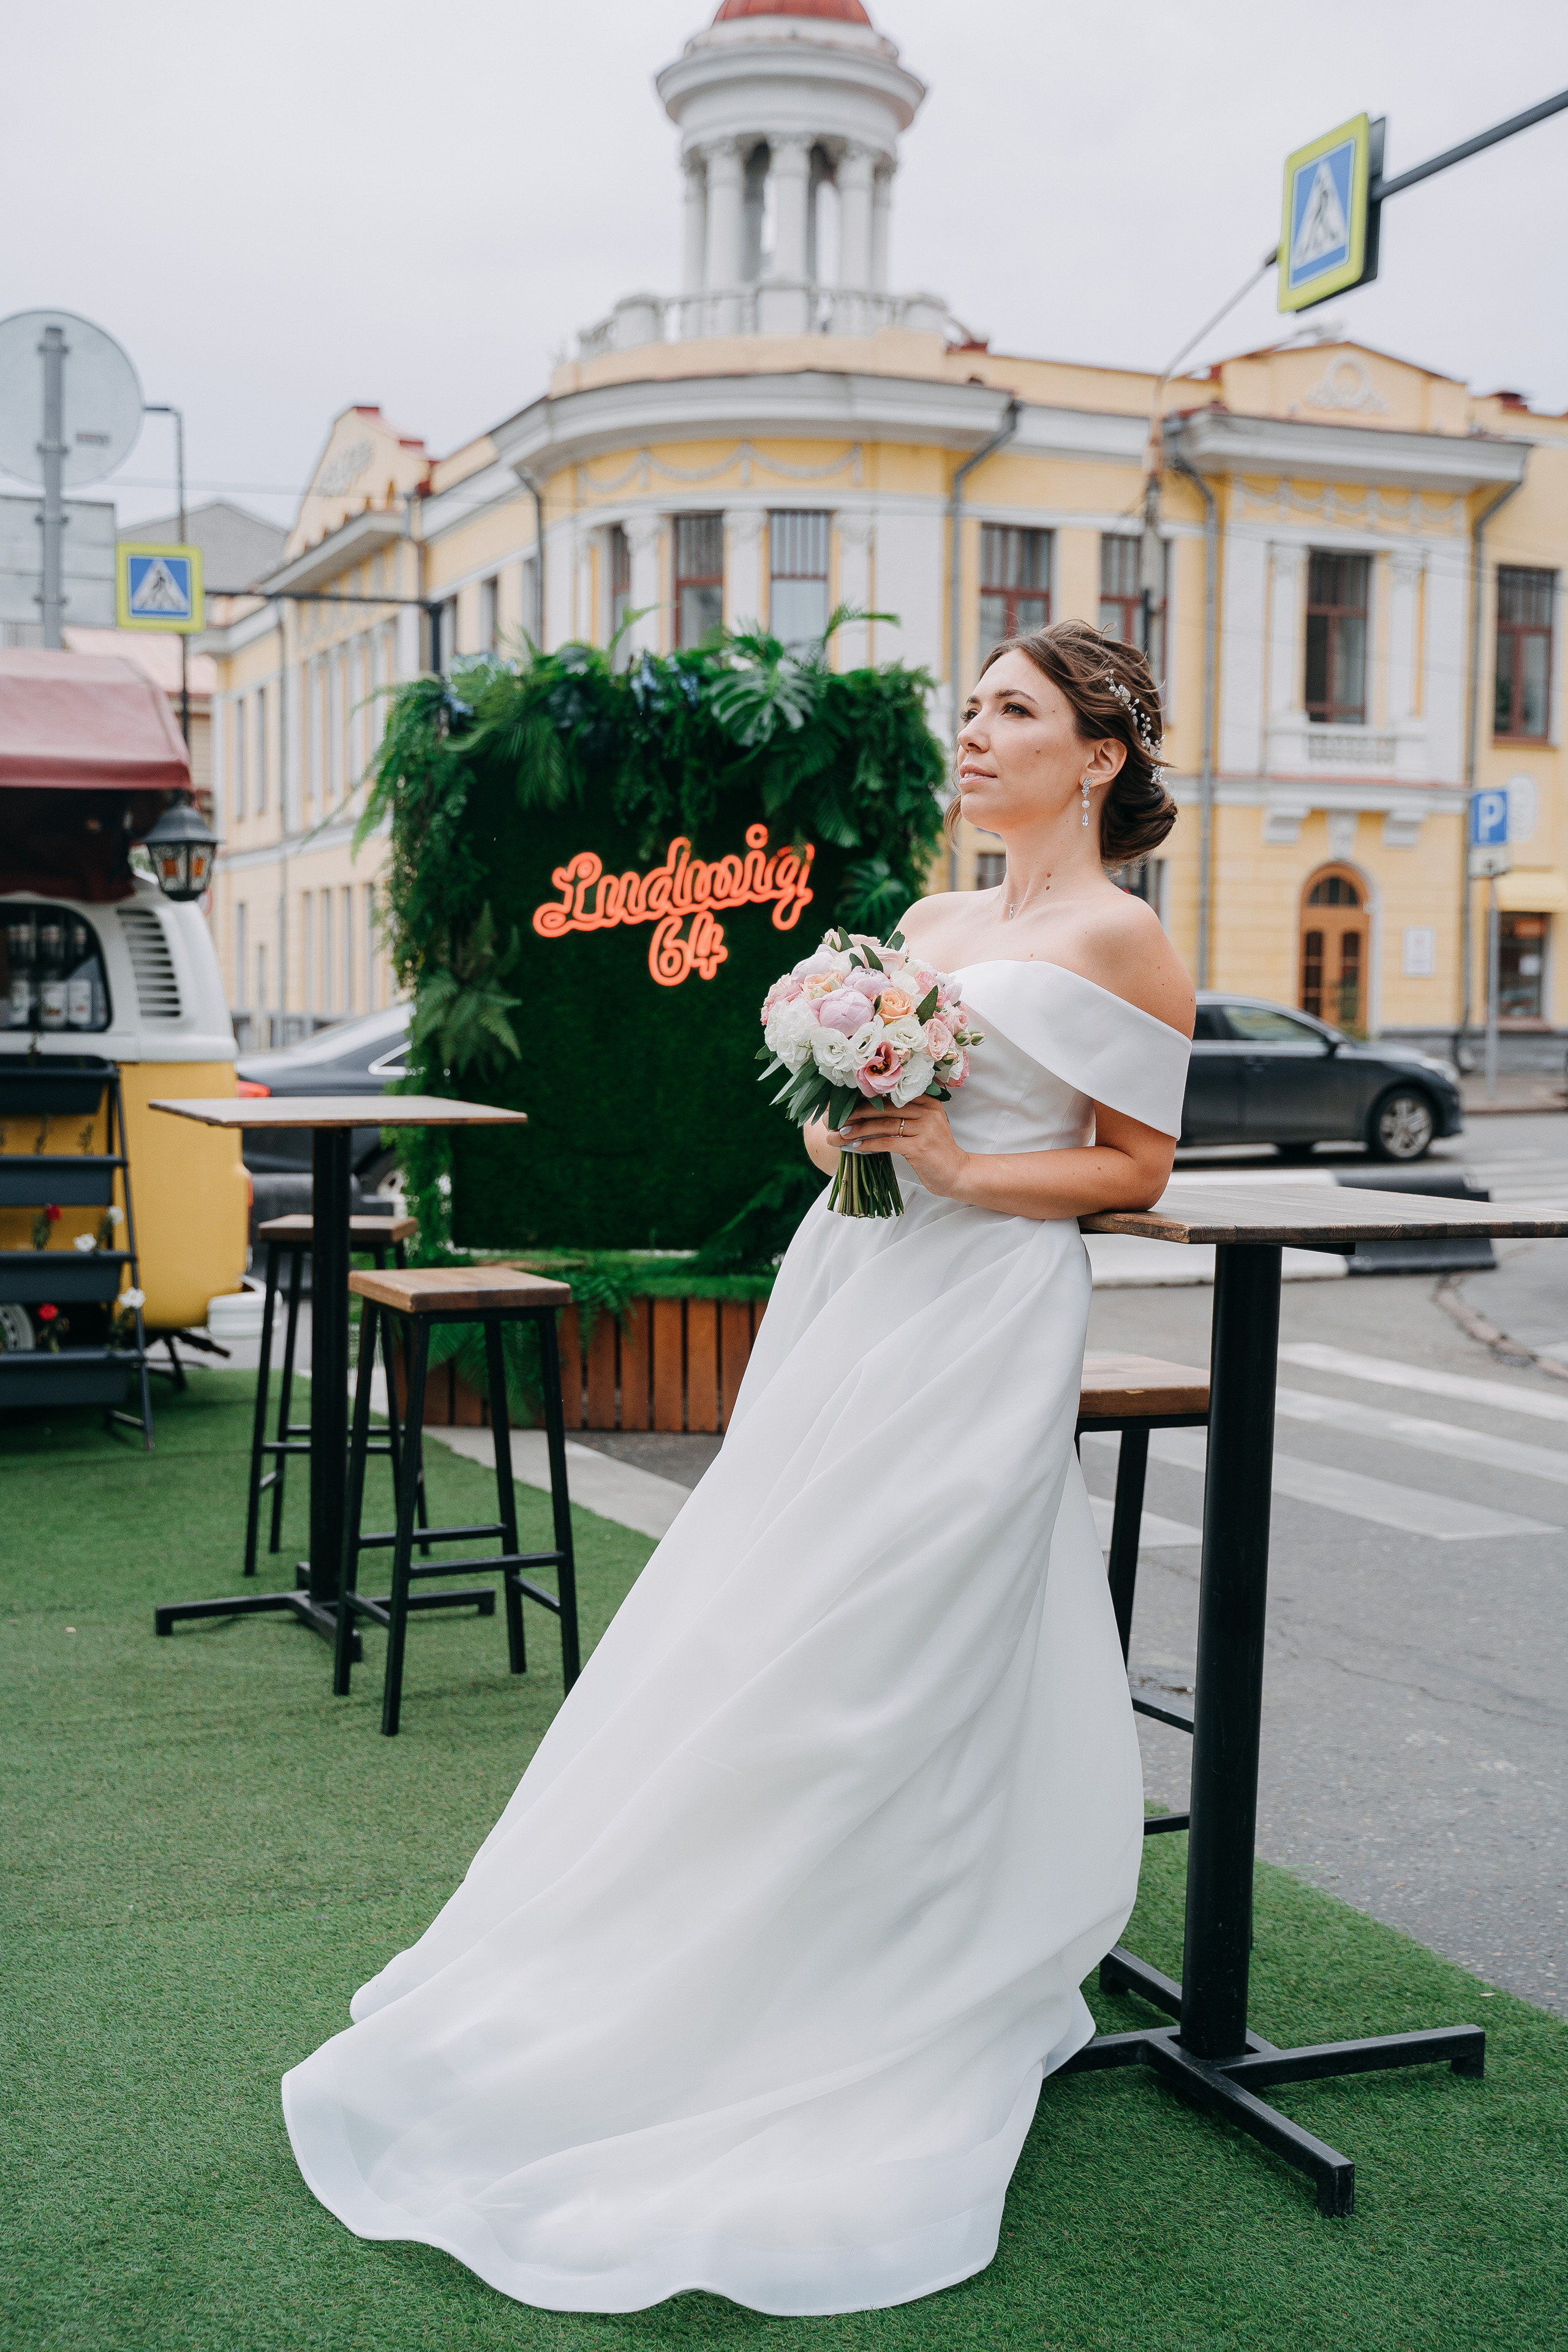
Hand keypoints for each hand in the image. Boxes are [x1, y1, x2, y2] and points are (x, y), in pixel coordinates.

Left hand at [834, 1093, 968, 1199]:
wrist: (957, 1174)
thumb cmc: (935, 1153)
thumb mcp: (922, 1128)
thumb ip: (902, 1117)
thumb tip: (867, 1114)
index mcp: (927, 1101)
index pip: (890, 1096)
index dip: (865, 1100)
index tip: (844, 1106)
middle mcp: (927, 1110)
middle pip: (884, 1108)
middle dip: (856, 1114)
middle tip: (835, 1119)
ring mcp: (925, 1128)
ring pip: (883, 1125)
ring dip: (858, 1129)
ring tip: (839, 1134)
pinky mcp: (920, 1146)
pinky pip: (888, 1142)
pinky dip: (869, 1144)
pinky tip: (855, 1146)